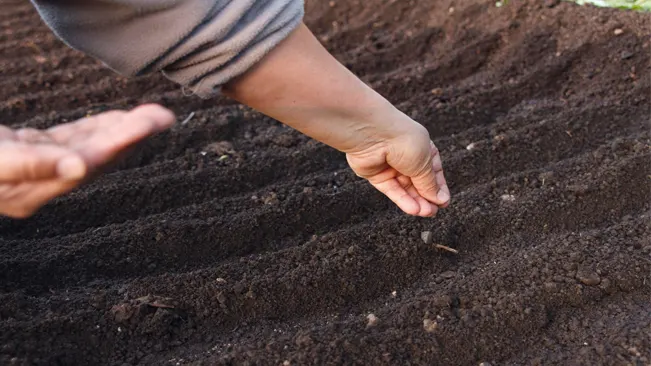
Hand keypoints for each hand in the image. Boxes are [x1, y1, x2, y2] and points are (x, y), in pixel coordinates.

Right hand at [0, 104, 174, 217]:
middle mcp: (43, 184)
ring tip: (153, 113)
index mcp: (31, 192)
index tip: (148, 124)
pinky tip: (118, 118)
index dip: (120, 142)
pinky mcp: (31, 150)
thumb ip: (31, 165)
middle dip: (132, 134)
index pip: (89, 164)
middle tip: (164, 115)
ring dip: (120, 128)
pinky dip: (95, 127)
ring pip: (90, 146)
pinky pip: (73, 139)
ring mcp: (39, 168)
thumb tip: (78, 167)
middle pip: (98, 157)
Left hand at [346, 123, 449, 216]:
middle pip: (419, 182)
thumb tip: (441, 199)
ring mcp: (391, 166)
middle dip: (427, 197)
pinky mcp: (376, 174)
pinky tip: (413, 209)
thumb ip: (430, 183)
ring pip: (405, 188)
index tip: (444, 203)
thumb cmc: (403, 140)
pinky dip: (402, 200)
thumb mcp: (424, 163)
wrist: (373, 134)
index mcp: (422, 148)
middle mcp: (407, 156)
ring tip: (426, 213)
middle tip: (434, 212)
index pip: (434, 171)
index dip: (438, 187)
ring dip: (416, 201)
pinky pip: (391, 190)